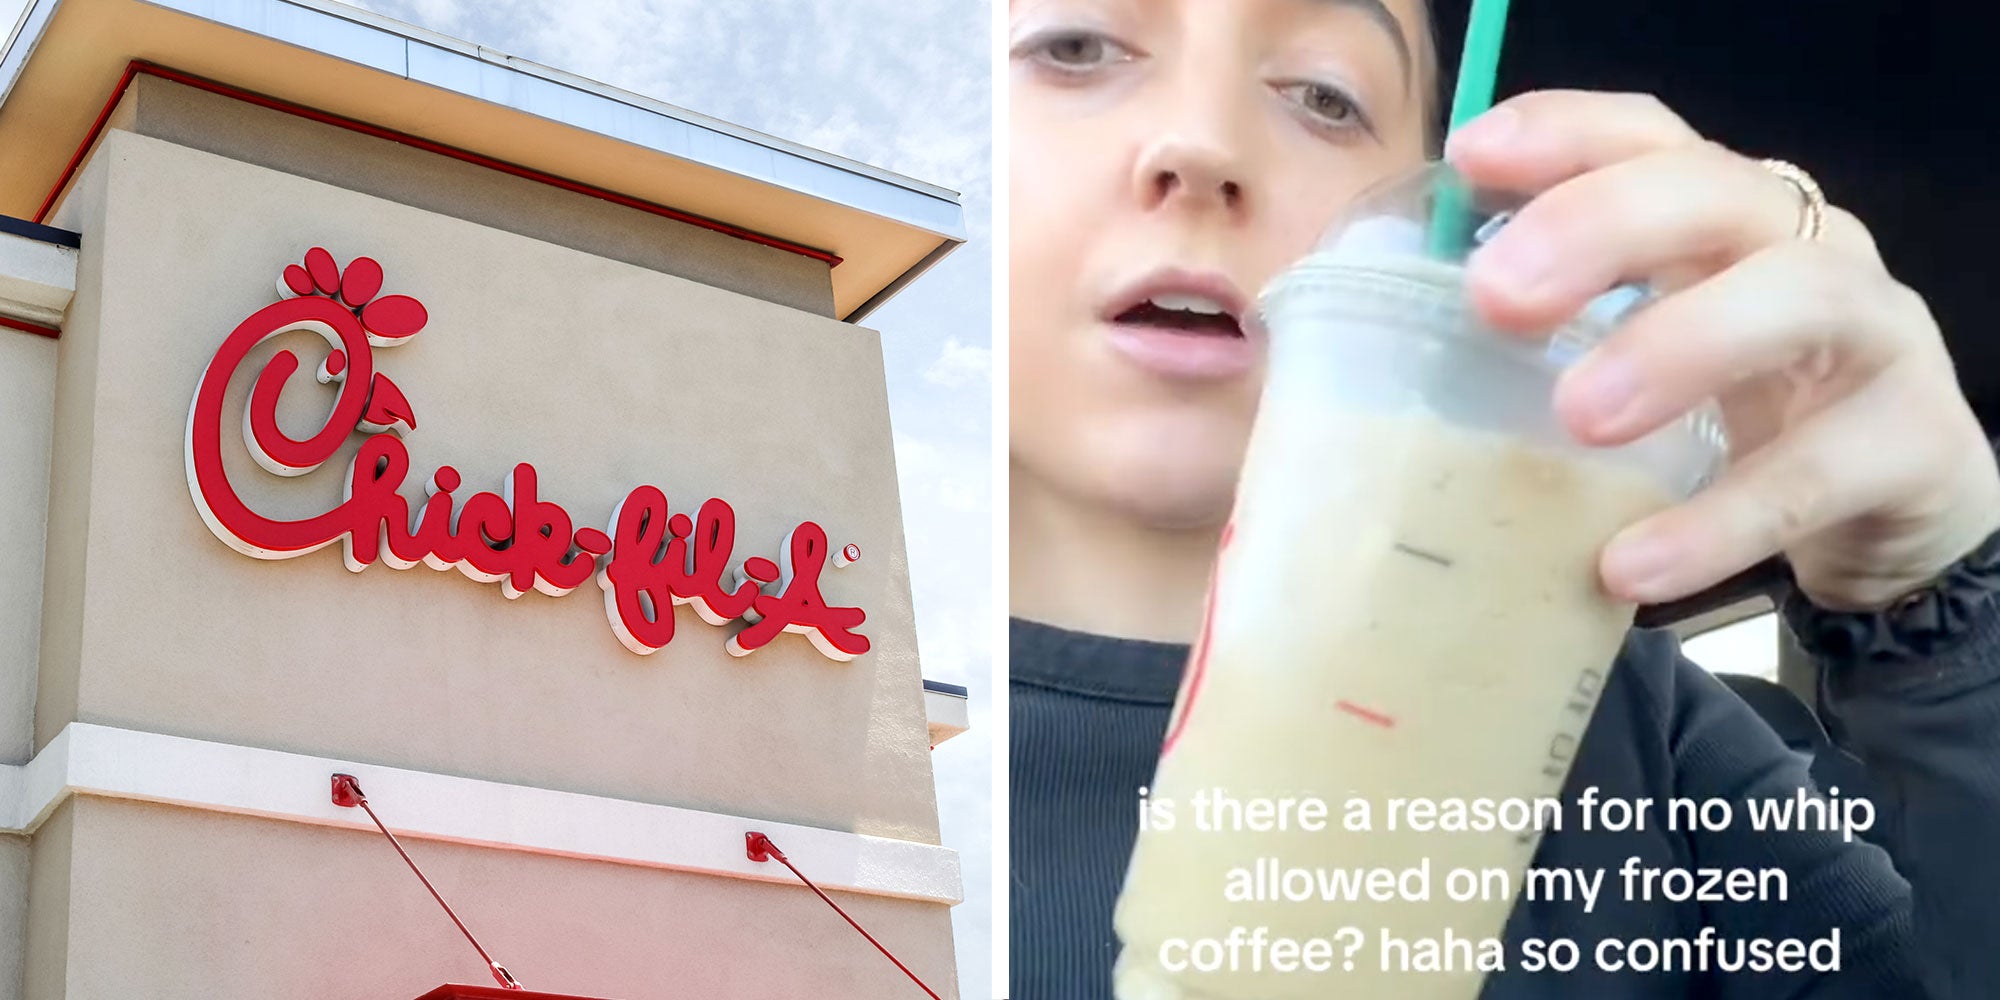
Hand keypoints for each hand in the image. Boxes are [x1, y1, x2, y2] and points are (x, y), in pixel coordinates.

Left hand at [1446, 90, 1999, 610]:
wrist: (1898, 515)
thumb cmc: (1739, 418)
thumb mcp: (1647, 360)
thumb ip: (1554, 346)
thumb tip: (1388, 362)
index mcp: (1724, 221)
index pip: (1651, 138)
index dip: (1564, 134)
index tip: (1470, 159)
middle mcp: (1806, 248)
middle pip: (1714, 191)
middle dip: (1600, 227)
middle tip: (1496, 298)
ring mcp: (1875, 336)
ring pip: (1797, 297)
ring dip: (1678, 346)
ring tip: (1578, 418)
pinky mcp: (1914, 443)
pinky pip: (1817, 475)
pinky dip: (1718, 522)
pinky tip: (1629, 563)